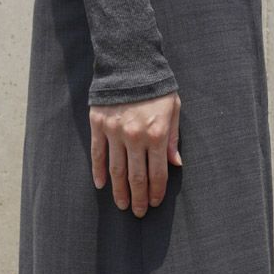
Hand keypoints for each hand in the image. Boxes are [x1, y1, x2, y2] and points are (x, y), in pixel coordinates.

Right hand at [90, 91, 182, 216]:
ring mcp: (114, 132)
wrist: (129, 61)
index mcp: (156, 134)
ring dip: (120, 191)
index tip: (155, 203)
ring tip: (123, 205)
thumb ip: (173, 138)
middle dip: (139, 198)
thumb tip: (175, 164)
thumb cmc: (156, 86)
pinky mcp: (98, 125)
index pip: (157, 172)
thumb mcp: (173, 108)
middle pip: (136, 176)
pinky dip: (99, 171)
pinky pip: (98, 154)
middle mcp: (134, 136)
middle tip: (139, 212)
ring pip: (116, 170)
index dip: (156, 191)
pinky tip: (101, 185)